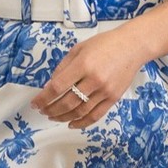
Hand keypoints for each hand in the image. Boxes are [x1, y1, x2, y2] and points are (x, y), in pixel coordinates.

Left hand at [30, 28, 146, 128]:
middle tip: (43, 110)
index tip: (35, 103)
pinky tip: (71, 123)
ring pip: (79, 112)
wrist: (132, 46)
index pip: (57, 87)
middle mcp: (94, 79)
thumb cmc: (105, 44)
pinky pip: (95, 116)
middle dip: (50, 109)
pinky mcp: (113, 98)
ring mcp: (104, 91)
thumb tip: (50, 86)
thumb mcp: (79, 48)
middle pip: (66, 102)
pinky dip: (81, 123)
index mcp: (83, 64)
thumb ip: (64, 67)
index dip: (43, 98)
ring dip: (62, 117)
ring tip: (53, 117)